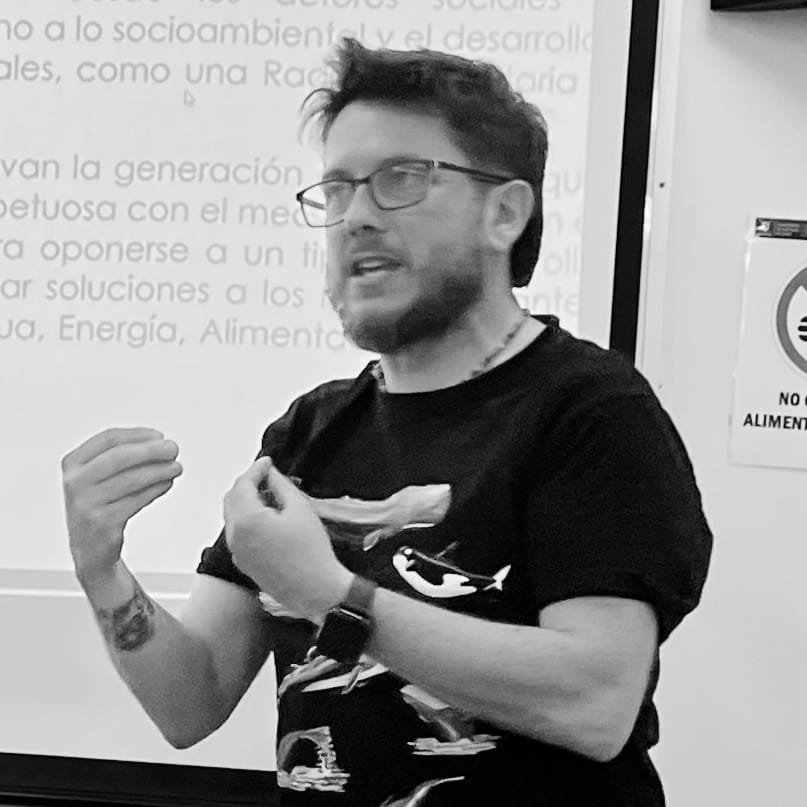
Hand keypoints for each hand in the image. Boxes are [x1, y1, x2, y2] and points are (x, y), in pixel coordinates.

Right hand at [62, 428, 182, 586]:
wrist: (89, 549)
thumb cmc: (99, 506)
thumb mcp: (99, 477)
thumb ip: (122, 457)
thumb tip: (158, 443)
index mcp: (73, 463)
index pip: (109, 439)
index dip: (138, 435)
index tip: (159, 436)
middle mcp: (75, 482)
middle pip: (120, 456)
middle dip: (152, 450)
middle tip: (173, 449)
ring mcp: (87, 504)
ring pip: (132, 479)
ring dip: (160, 470)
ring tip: (175, 468)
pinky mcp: (103, 522)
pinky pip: (137, 500)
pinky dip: (156, 489)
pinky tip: (166, 483)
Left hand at [223, 457, 351, 622]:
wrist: (317, 590)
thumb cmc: (312, 552)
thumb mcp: (300, 508)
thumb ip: (281, 485)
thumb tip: (270, 474)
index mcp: (247, 520)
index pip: (242, 484)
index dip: (255, 469)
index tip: (267, 462)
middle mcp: (235, 537)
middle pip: (231, 499)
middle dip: (247, 484)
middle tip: (267, 475)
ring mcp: (237, 552)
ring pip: (233, 517)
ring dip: (246, 502)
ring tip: (270, 495)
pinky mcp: (244, 564)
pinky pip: (238, 534)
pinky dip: (247, 520)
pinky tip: (268, 518)